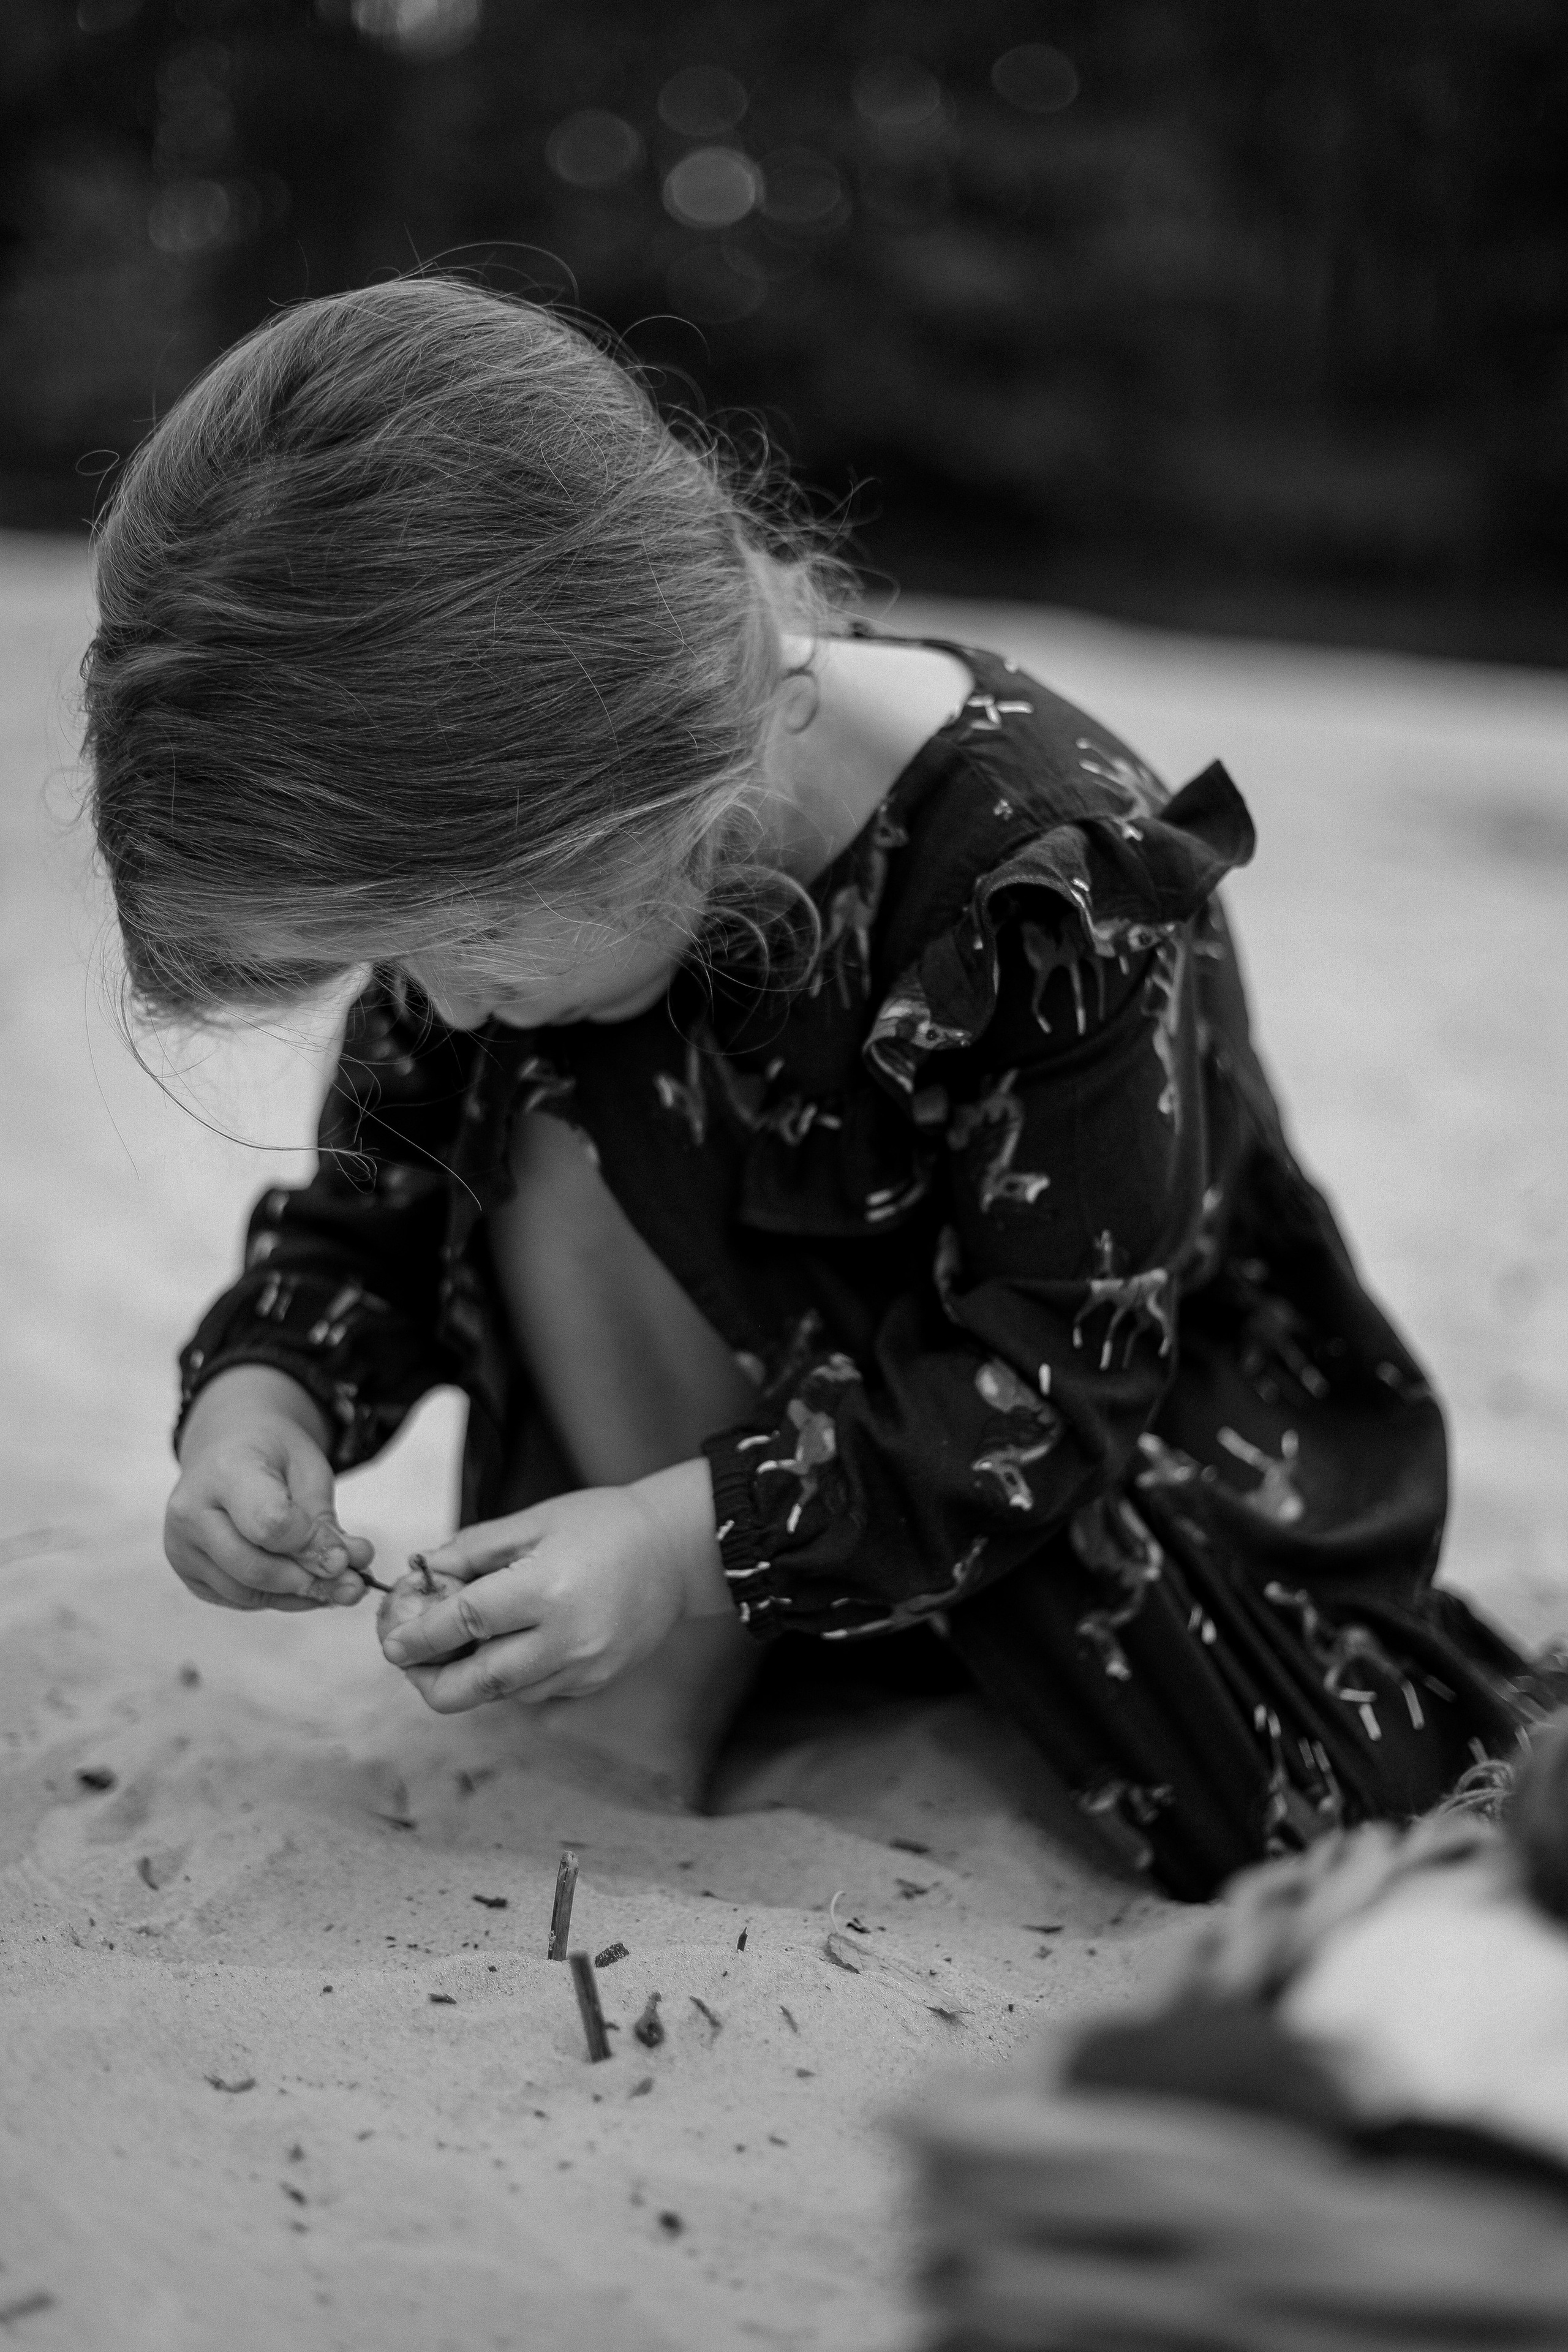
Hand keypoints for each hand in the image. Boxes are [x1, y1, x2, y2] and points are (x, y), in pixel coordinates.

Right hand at [166, 1365, 374, 1610]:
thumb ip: (325, 1521)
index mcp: (223, 1470)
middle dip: (308, 1581)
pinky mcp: (186, 1571)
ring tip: (337, 1587)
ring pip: (246, 1592)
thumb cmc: (272, 1455)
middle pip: (253, 1567)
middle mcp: (190, 1511)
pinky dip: (278, 1599)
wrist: (227, 1448)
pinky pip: (237, 1599)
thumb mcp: (308, 1470)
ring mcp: (181, 1546)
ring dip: (299, 1597)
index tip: (348, 1557)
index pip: (268, 1523)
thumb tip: (349, 1568)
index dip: (311, 1547)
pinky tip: (304, 1585)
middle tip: (352, 1585)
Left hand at [380, 1460, 730, 1713]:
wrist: (676, 1551)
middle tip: (410, 1660)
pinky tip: (504, 1643)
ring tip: (455, 1644)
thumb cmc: (604, 1524)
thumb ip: (472, 1551)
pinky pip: (531, 1691)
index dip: (417, 1636)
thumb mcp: (534, 1521)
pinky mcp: (593, 1683)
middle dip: (428, 1681)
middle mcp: (564, 1639)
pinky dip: (504, 1676)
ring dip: (466, 1677)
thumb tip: (422, 1575)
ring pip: (499, 1693)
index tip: (391, 1642)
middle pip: (473, 1685)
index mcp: (546, 1590)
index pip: (462, 1625)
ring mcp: (581, 1668)